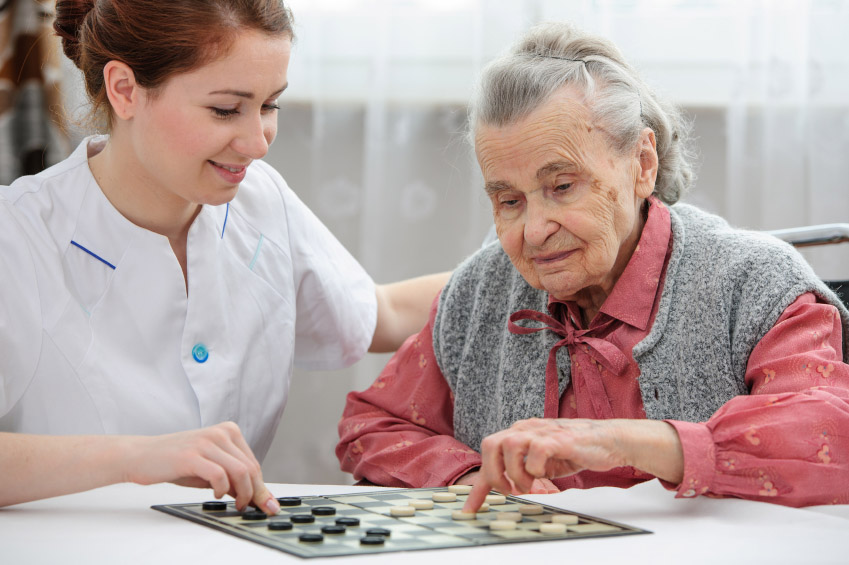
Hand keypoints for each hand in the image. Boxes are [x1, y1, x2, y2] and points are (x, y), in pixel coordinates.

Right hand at [123, 422, 279, 513]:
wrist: (141, 456)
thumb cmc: (175, 462)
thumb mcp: (209, 466)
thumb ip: (230, 476)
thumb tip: (253, 494)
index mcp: (228, 431)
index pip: (253, 463)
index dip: (261, 486)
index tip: (267, 503)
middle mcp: (221, 433)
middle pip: (250, 468)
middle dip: (256, 493)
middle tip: (254, 509)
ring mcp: (207, 442)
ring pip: (240, 471)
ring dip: (243, 493)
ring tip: (236, 504)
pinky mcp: (193, 455)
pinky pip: (219, 475)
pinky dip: (222, 489)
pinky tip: (216, 494)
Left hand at [463, 418, 682, 511]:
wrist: (609, 441)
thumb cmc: (576, 450)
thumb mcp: (543, 463)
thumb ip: (524, 469)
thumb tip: (506, 487)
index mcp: (520, 433)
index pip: (489, 455)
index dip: (478, 486)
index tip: (469, 510)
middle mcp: (527, 428)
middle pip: (490, 444)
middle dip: (495, 474)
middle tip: (512, 491)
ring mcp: (541, 431)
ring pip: (509, 446)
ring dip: (516, 473)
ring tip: (530, 486)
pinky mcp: (558, 438)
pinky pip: (535, 452)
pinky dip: (536, 469)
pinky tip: (547, 475)